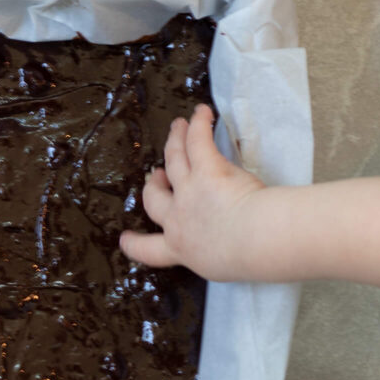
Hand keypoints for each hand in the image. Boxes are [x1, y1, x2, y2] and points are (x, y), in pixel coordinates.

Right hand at [119, 104, 265, 280]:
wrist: (254, 240)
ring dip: (174, 141)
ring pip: (174, 160)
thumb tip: (229, 251)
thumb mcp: (224, 267)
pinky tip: (200, 112)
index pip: (150, 249)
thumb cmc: (248, 260)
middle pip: (154, 198)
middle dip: (153, 185)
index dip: (135, 243)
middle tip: (156, 176)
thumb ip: (217, 256)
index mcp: (181, 249)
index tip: (126, 239)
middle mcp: (178, 218)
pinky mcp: (207, 168)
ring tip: (176, 127)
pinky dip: (198, 124)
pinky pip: (198, 142)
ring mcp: (189, 190)